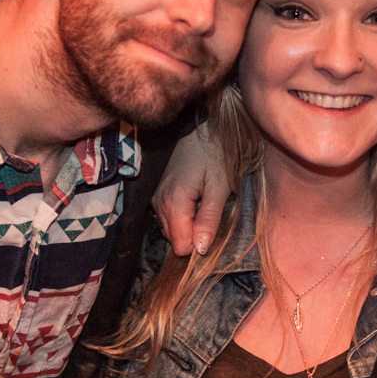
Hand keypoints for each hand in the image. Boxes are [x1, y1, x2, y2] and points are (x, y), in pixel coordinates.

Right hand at [153, 123, 230, 255]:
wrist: (202, 128)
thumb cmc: (215, 154)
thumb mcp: (220, 187)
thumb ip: (210, 219)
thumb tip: (201, 250)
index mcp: (174, 204)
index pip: (180, 246)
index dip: (199, 244)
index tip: (214, 228)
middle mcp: (159, 204)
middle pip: (175, 240)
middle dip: (195, 234)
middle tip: (212, 212)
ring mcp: (156, 199)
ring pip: (172, 229)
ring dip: (190, 225)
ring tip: (206, 203)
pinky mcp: (158, 194)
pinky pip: (170, 217)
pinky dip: (184, 215)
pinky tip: (197, 200)